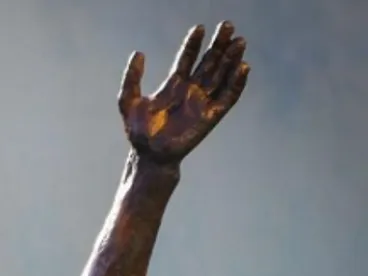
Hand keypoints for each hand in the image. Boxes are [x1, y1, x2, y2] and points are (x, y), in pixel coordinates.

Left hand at [119, 22, 249, 163]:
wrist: (150, 156)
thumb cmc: (138, 131)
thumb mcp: (128, 101)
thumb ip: (132, 78)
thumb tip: (138, 53)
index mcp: (173, 85)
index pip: (186, 59)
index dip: (193, 43)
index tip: (200, 28)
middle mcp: (190, 90)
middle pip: (208, 63)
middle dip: (218, 45)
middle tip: (228, 26)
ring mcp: (202, 102)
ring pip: (221, 75)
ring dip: (230, 59)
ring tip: (239, 42)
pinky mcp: (211, 116)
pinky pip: (227, 97)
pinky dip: (236, 83)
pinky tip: (243, 68)